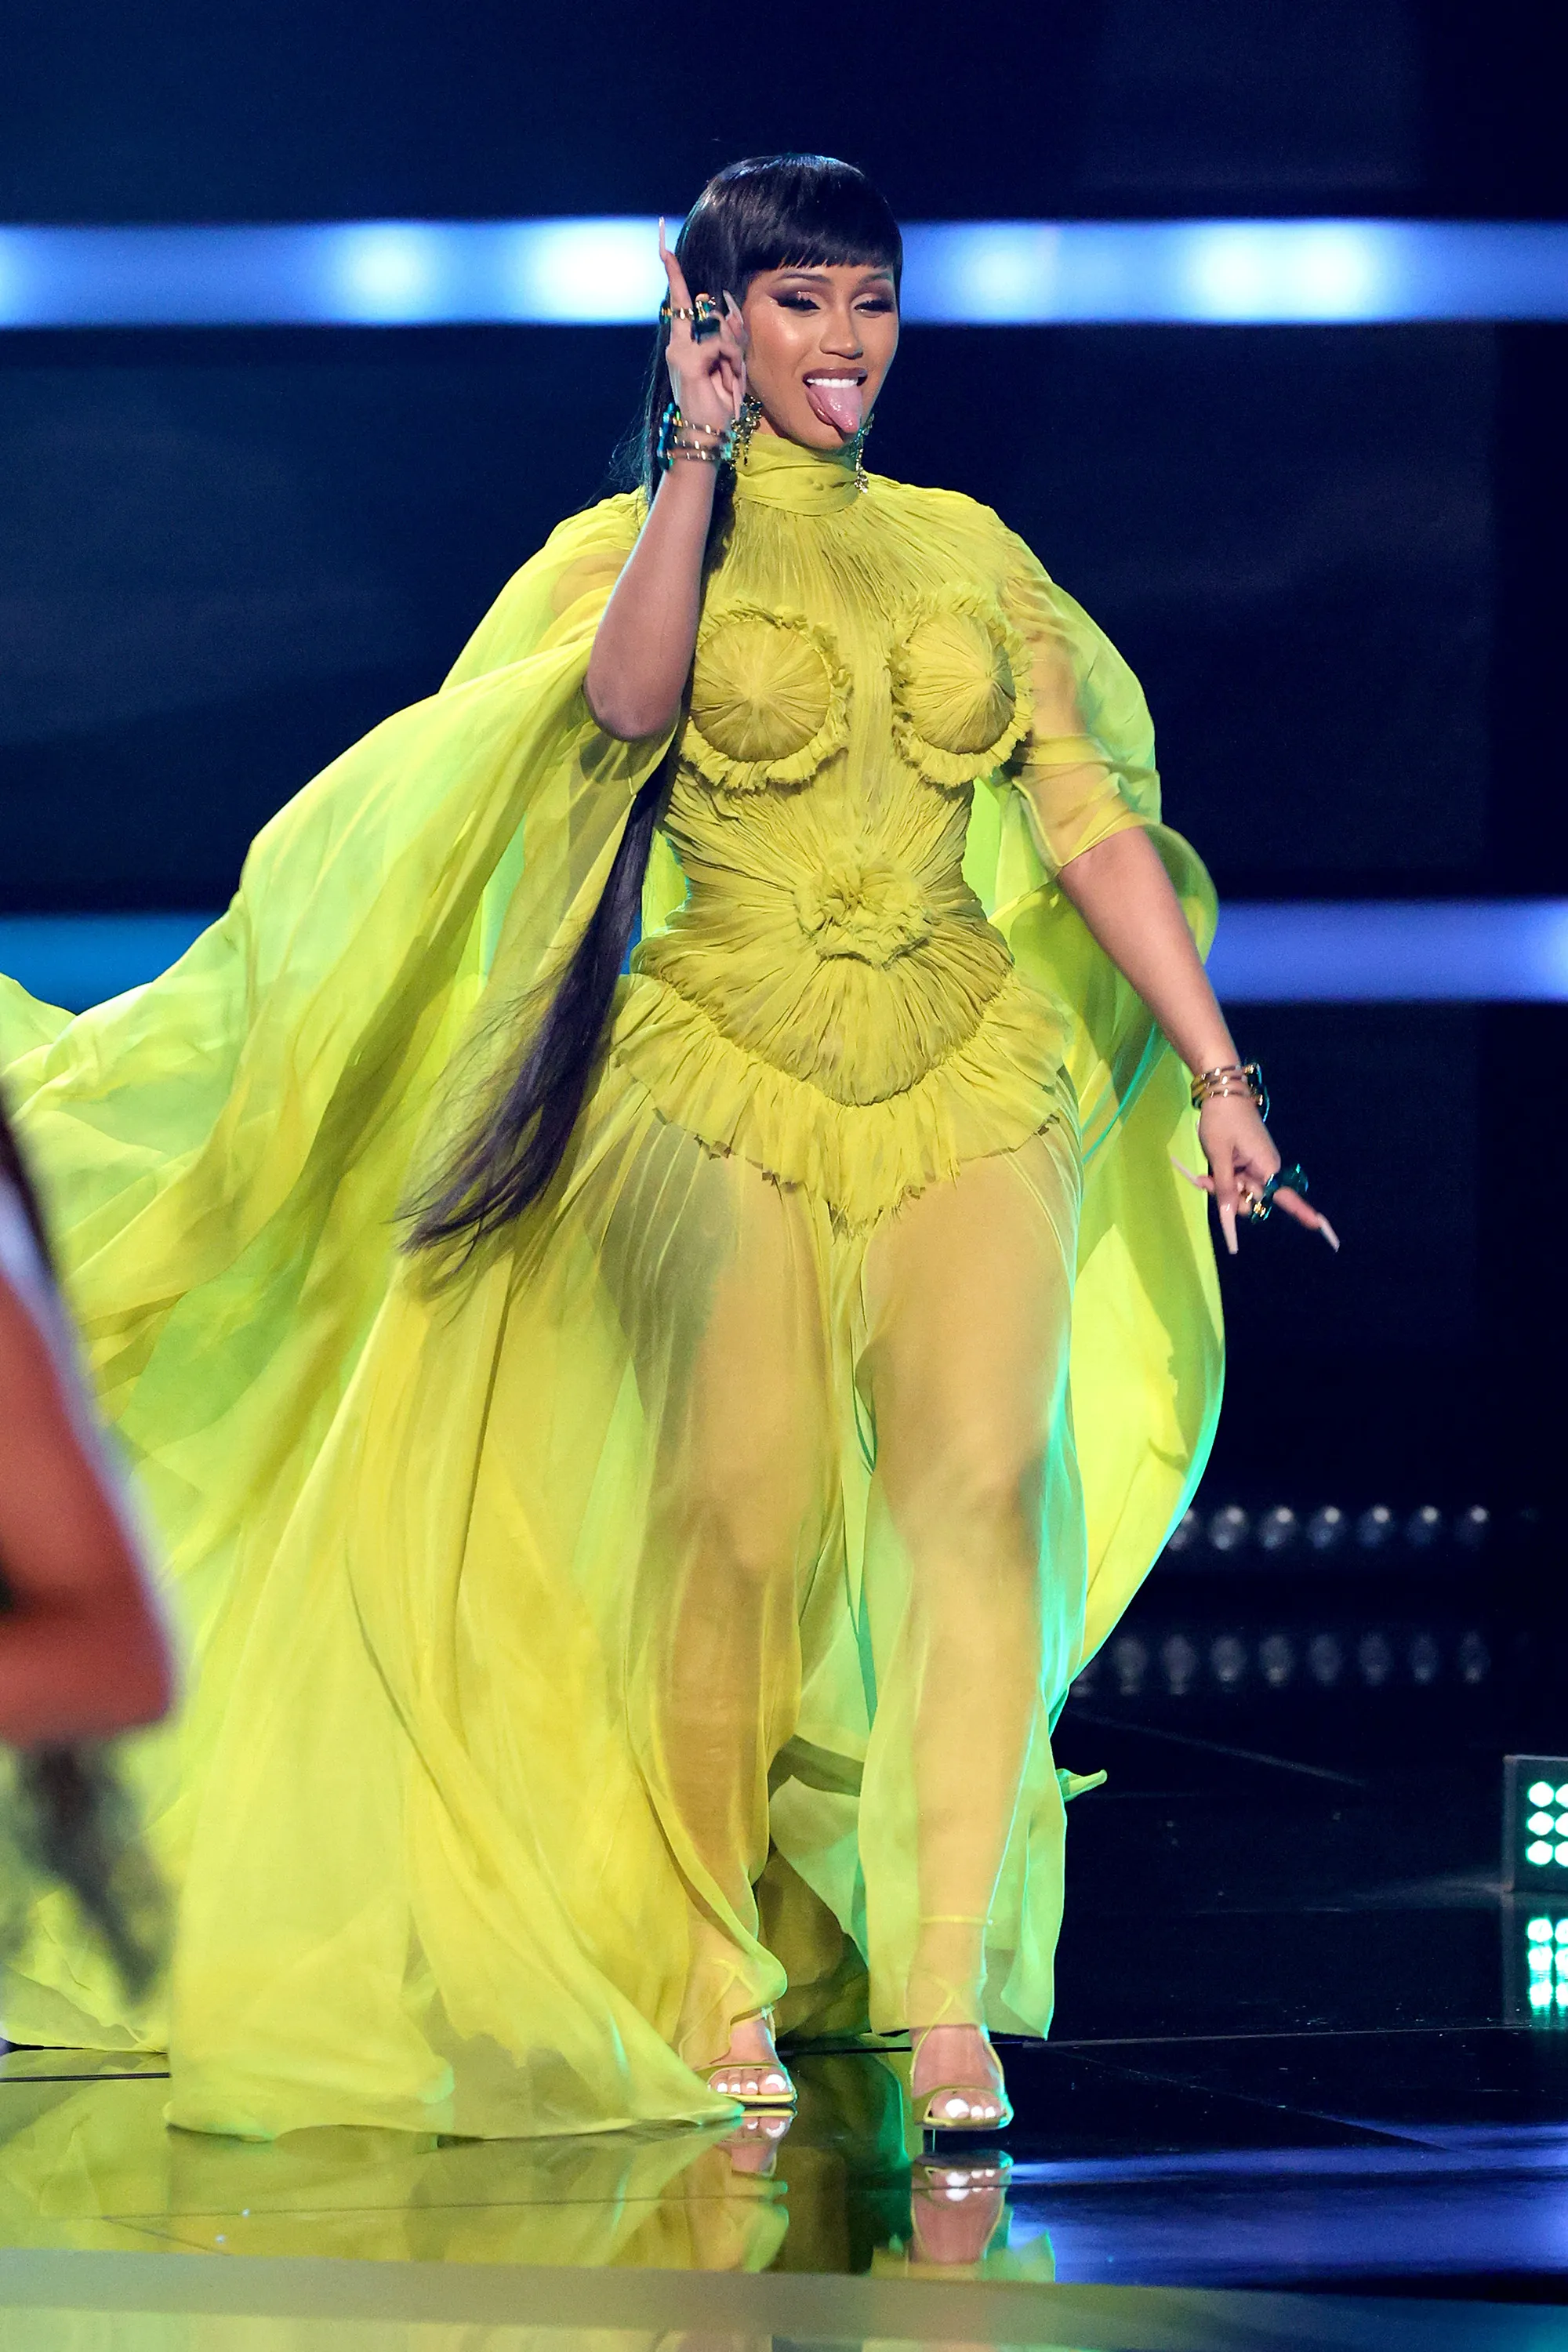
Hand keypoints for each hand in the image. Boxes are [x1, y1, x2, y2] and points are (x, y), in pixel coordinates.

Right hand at [659, 221, 747, 433]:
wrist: (704, 434)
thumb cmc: (716, 405)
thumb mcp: (728, 367)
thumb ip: (728, 340)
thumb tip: (727, 313)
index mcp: (683, 346)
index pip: (679, 304)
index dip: (673, 275)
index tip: (664, 248)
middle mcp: (677, 345)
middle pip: (708, 313)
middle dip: (729, 339)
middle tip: (728, 372)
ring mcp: (679, 352)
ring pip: (721, 334)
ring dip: (733, 359)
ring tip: (727, 384)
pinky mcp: (687, 360)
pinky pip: (720, 347)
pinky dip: (730, 364)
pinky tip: (724, 381)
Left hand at [1179, 1093, 1339, 1257]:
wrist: (1222, 1092)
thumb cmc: (1222, 1121)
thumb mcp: (1219, 1155)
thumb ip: (1224, 1186)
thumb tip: (1230, 1215)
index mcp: (1266, 1166)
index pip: (1286, 1195)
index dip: (1302, 1212)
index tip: (1318, 1226)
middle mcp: (1266, 1169)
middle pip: (1255, 1200)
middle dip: (1232, 1199)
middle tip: (1207, 1183)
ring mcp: (1256, 1166)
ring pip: (1242, 1193)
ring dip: (1223, 1189)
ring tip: (1204, 1176)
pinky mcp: (1247, 1163)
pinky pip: (1237, 1182)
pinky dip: (1222, 1182)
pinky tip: (1205, 1176)